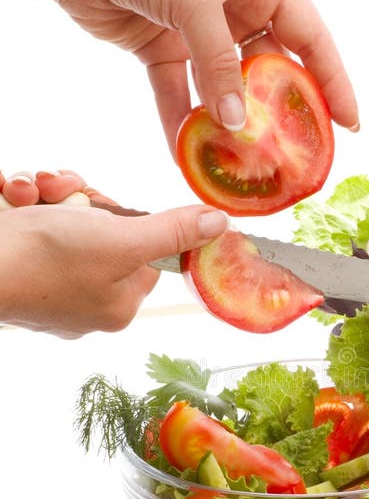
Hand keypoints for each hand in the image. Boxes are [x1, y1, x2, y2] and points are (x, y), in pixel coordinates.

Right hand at [0, 170, 227, 337]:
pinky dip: (26, 202)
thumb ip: (171, 232)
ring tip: (31, 194)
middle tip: (63, 194)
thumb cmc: (44, 260)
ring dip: (51, 195)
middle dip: (82, 200)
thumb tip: (219, 225)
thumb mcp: (121, 239)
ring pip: (68, 220)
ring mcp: (52, 286)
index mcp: (120, 304)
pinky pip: (36, 223)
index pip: (145, 249)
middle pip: (106, 230)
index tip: (103, 205)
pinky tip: (14, 196)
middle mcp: (88, 300)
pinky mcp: (22, 266)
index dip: (125, 216)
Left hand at [7, 0, 358, 154]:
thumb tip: (238, 124)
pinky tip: (190, 156)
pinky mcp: (164, 49)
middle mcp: (236, 6)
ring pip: (226, 88)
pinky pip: (182, 95)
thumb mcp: (196, 1)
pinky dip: (184, 123)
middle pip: (271, 69)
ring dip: (231, 125)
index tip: (349, 124)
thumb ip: (221, 65)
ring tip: (246, 164)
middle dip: (281, 112)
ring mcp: (200, 31)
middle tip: (297, 152)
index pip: (311, 37)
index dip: (333, 81)